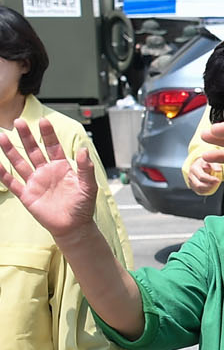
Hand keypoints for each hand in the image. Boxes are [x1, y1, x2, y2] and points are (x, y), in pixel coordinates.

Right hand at [0, 119, 99, 239]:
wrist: (74, 227)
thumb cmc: (83, 207)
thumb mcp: (88, 186)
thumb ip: (86, 168)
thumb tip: (84, 150)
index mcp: (62, 167)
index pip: (53, 147)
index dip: (48, 135)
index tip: (43, 121)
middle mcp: (46, 172)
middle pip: (34, 150)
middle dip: (26, 137)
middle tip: (19, 122)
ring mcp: (35, 182)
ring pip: (20, 162)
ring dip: (10, 150)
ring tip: (2, 136)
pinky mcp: (26, 195)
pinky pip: (12, 182)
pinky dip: (3, 173)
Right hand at [184, 155, 221, 193]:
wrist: (201, 164)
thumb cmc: (207, 163)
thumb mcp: (211, 161)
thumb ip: (215, 165)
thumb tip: (218, 170)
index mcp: (194, 168)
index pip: (202, 177)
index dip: (211, 180)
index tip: (217, 180)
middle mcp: (190, 175)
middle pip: (199, 185)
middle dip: (209, 186)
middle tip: (216, 183)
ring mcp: (190, 181)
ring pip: (198, 189)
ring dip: (208, 188)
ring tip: (214, 184)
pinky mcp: (192, 185)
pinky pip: (198, 191)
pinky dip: (206, 191)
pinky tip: (210, 186)